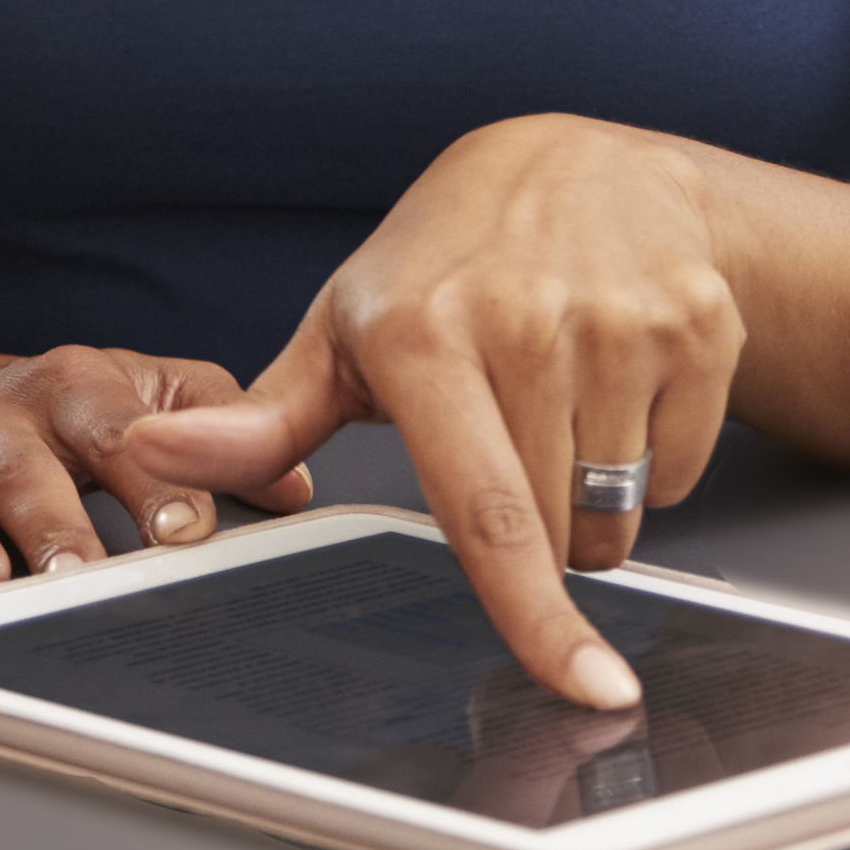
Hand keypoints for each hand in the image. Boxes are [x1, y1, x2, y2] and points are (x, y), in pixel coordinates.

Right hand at [0, 340, 313, 585]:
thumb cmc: (61, 409)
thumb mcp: (144, 393)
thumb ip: (218, 429)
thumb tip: (294, 488)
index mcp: (80, 387)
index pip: (125, 436)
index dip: (154, 483)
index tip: (184, 530)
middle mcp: (6, 417)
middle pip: (32, 472)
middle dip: (58, 526)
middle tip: (84, 576)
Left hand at [112, 115, 743, 713]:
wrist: (583, 163)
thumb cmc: (447, 262)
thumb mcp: (343, 331)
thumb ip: (257, 420)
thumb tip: (147, 454)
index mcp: (422, 334)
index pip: (486, 511)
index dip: (537, 615)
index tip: (586, 686)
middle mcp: (526, 321)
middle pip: (556, 534)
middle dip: (537, 538)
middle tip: (508, 444)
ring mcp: (623, 318)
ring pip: (621, 510)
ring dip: (595, 498)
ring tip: (562, 405)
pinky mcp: (702, 322)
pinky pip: (683, 466)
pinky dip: (657, 455)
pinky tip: (620, 380)